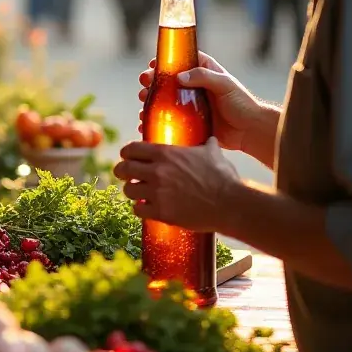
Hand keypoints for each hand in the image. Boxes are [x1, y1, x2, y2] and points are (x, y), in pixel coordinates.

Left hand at [113, 137, 239, 231]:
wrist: (229, 203)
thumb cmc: (222, 177)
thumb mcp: (212, 152)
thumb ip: (205, 144)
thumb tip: (209, 138)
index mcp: (166, 153)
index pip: (131, 149)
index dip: (127, 153)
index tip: (127, 157)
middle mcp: (157, 171)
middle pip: (123, 169)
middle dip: (121, 172)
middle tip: (125, 175)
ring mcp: (158, 193)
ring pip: (128, 190)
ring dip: (132, 191)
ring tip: (138, 193)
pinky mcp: (162, 213)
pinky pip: (138, 210)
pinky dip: (140, 209)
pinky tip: (146, 208)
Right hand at [138, 51, 261, 152]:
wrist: (250, 131)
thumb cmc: (242, 103)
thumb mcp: (224, 84)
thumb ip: (203, 76)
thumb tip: (179, 76)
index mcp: (203, 72)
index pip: (179, 61)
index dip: (164, 61)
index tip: (151, 65)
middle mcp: (194, 87)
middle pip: (167, 81)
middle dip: (152, 82)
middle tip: (144, 85)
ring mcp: (190, 105)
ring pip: (164, 101)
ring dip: (150, 102)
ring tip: (143, 105)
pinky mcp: (189, 123)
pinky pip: (169, 121)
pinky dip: (156, 123)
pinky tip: (145, 124)